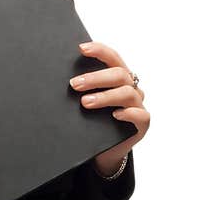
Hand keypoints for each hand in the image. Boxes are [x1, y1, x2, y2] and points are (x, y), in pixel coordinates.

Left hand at [70, 41, 149, 176]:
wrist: (106, 150)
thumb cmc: (94, 121)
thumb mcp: (87, 102)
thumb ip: (82, 89)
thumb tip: (57, 79)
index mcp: (119, 77)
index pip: (112, 57)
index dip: (99, 50)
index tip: (81, 48)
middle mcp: (131, 88)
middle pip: (119, 74)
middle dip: (96, 77)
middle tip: (74, 84)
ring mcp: (138, 105)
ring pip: (127, 93)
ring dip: (105, 96)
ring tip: (85, 102)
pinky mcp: (142, 124)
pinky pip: (141, 116)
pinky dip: (128, 113)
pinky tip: (114, 115)